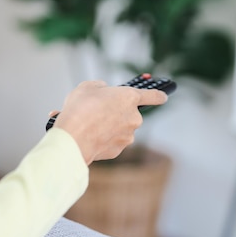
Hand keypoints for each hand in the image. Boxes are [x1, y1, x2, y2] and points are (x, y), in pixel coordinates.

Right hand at [53, 80, 167, 164]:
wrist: (73, 138)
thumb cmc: (80, 110)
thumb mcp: (87, 87)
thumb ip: (101, 87)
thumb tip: (103, 91)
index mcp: (130, 97)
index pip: (153, 95)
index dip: (158, 95)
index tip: (163, 96)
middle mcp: (134, 117)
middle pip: (130, 113)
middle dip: (117, 112)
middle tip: (98, 110)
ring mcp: (128, 136)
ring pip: (120, 128)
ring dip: (109, 126)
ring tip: (89, 123)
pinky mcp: (119, 150)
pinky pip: (112, 141)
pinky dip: (103, 138)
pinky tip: (89, 135)